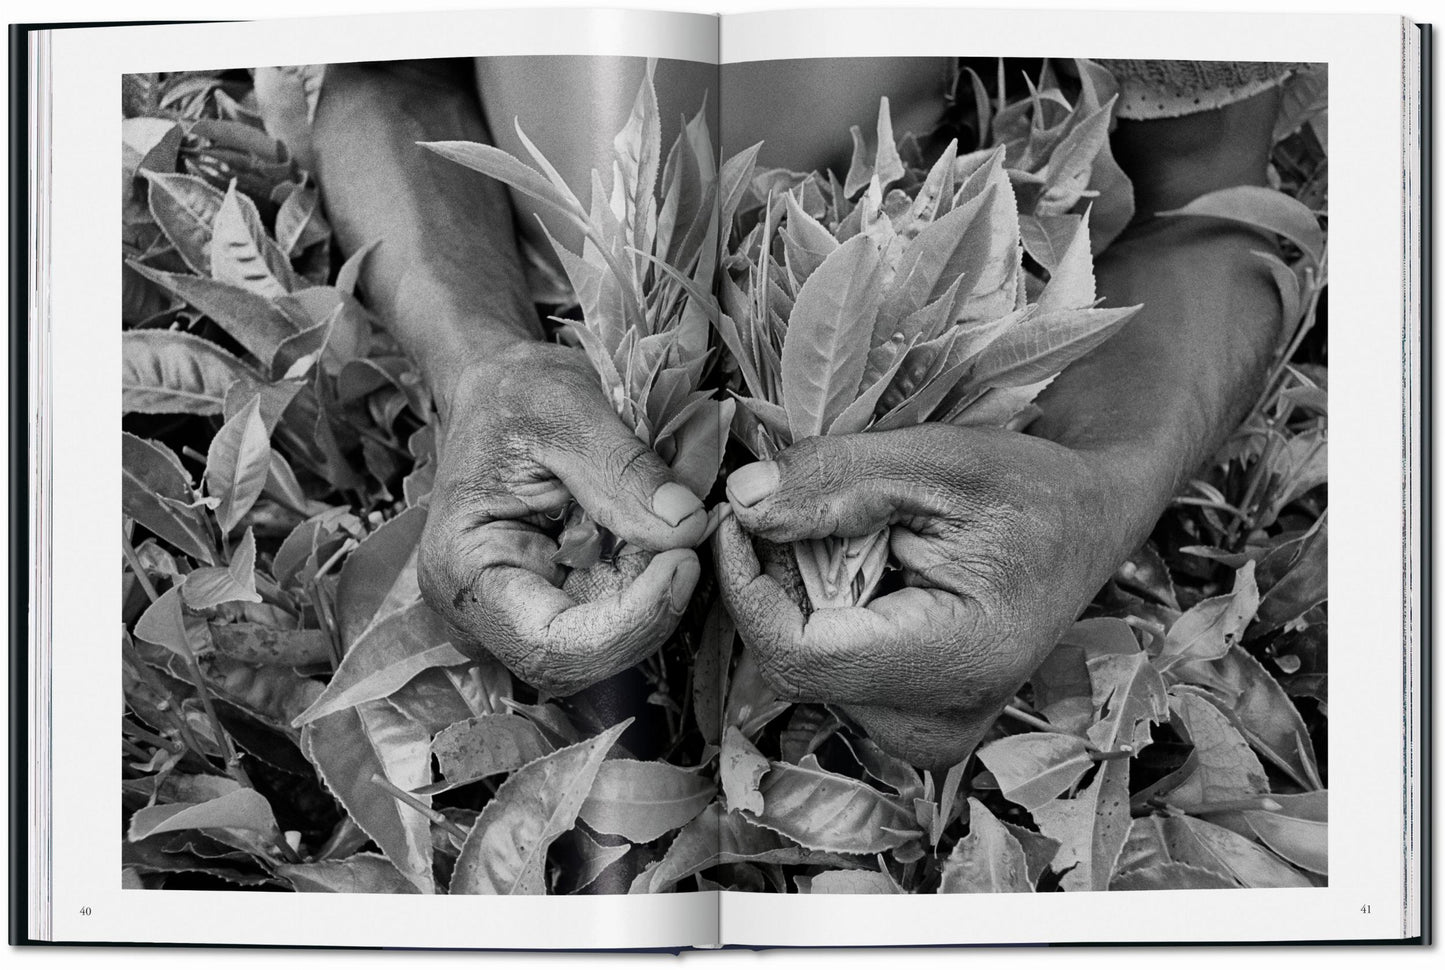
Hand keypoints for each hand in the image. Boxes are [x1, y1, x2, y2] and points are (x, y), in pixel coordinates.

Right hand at [419, 342, 706, 695]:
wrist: (500, 392)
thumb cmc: (514, 394)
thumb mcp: (568, 410)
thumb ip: (625, 470)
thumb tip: (686, 527)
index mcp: (463, 572)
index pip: (549, 646)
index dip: (628, 623)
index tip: (682, 562)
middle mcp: (483, 611)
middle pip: (583, 659)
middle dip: (651, 609)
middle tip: (690, 539)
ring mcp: (521, 613)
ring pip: (608, 645)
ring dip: (655, 595)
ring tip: (669, 523)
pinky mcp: (558, 603)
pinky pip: (615, 617)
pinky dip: (650, 581)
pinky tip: (657, 534)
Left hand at [714, 424, 1133, 769]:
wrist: (1089, 525)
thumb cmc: (1029, 488)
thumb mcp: (938, 460)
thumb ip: (835, 481)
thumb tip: (740, 503)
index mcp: (956, 664)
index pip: (795, 652)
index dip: (746, 583)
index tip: (736, 516)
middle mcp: (937, 725)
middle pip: (793, 662)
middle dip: (775, 579)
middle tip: (800, 506)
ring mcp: (926, 736)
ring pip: (804, 669)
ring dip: (798, 593)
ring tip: (851, 536)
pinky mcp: (913, 726)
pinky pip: (830, 673)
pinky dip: (822, 613)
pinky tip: (863, 571)